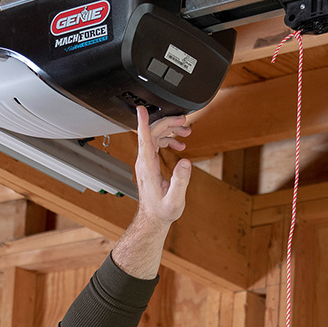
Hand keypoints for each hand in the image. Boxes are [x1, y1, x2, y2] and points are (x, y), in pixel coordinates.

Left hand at [134, 106, 191, 225]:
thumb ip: (180, 181)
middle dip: (168, 123)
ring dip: (170, 130)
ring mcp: (145, 161)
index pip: (144, 139)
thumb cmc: (162, 211)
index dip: (143, 122)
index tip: (141, 109)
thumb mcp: (175, 200)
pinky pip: (156, 144)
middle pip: (152, 133)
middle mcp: (144, 161)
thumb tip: (186, 162)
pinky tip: (179, 144)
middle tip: (184, 120)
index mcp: (147, 167)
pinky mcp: (149, 163)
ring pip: (154, 136)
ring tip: (186, 131)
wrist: (154, 217)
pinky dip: (168, 139)